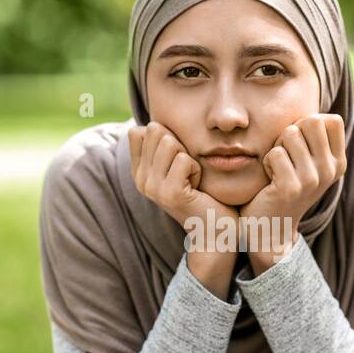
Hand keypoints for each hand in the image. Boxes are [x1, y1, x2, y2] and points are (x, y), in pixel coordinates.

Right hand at [129, 121, 238, 297]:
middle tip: (186, 171)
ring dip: (190, 158)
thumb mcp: (177, 164)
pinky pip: (185, 160)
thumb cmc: (202, 192)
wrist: (215, 228)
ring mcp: (153, 188)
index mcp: (138, 172)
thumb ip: (162, 144)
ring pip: (170, 143)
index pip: (139, 131)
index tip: (175, 162)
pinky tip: (197, 187)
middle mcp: (140, 180)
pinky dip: (197, 169)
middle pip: (156, 132)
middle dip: (179, 145)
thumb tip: (150, 124)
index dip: (165, 137)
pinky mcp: (170, 194)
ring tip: (192, 179)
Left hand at [240, 113, 347, 273]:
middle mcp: (330, 171)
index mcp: (338, 162)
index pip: (331, 120)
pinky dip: (266, 162)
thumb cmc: (285, 185)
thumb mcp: (308, 162)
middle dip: (291, 132)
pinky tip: (270, 179)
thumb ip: (315, 138)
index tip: (301, 145)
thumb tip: (315, 112)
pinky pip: (275, 153)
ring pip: (290, 134)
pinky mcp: (291, 187)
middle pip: (311, 121)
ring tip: (278, 168)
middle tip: (286, 155)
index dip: (309, 124)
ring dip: (277, 148)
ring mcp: (313, 180)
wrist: (271, 227)